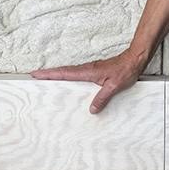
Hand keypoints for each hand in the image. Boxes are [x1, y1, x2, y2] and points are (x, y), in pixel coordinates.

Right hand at [29, 49, 147, 113]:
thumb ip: (102, 97)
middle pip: (62, 71)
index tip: (36, 74)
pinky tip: (67, 82)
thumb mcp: (114, 86)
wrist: (134, 60)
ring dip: (56, 74)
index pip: (64, 73)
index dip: (49, 74)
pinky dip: (67, 76)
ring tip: (45, 80)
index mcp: (87, 72)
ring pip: (68, 72)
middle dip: (48, 74)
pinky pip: (76, 74)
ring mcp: (89, 70)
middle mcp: (86, 69)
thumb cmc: (125, 70)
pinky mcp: (94, 72)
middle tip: (34, 76)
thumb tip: (92, 109)